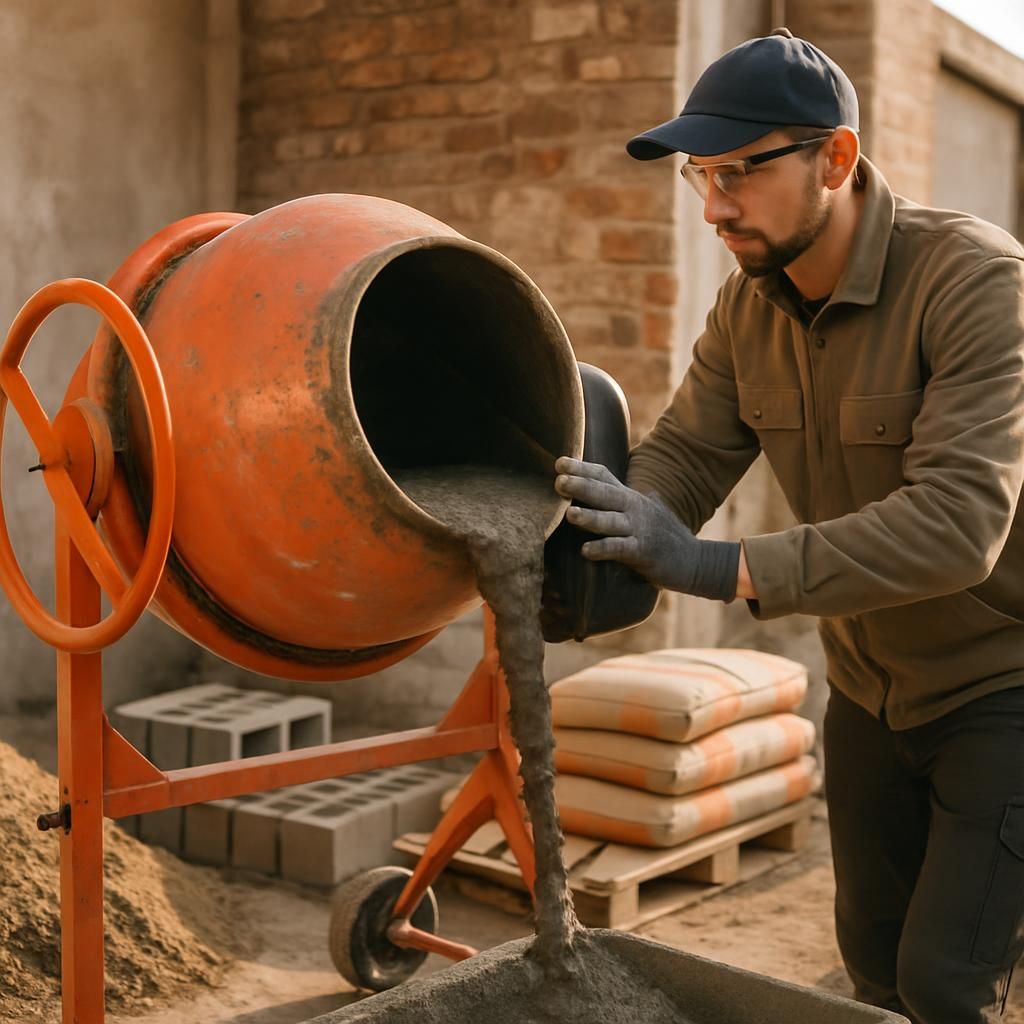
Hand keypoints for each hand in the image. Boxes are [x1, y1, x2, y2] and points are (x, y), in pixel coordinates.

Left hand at [554, 456, 739, 600]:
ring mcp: (640, 530)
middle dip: (582, 487)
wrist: (696, 561)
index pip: (605, 477)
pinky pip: (621, 549)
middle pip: (605, 494)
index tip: (560, 462)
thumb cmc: (667, 537)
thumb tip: (627, 483)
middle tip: (559, 481)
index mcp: (632, 498)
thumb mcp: (650, 511)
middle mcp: (635, 509)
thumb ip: (634, 498)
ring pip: (611, 521)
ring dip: (590, 517)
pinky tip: (586, 551)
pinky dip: (604, 549)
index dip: (583, 469)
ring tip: (570, 514)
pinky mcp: (644, 553)